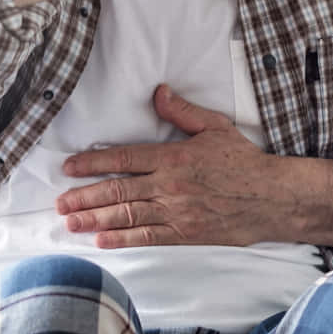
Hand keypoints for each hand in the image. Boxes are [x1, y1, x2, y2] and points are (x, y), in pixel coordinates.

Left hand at [55, 85, 288, 247]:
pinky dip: (123, 239)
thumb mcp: (215, 128)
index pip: (124, 159)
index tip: (70, 168)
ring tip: (70, 222)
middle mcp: (170, 185)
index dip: (93, 163)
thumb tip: (158, 92)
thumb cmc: (244, 162)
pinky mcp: (186, 233)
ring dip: (95, 219)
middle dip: (85, 197)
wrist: (272, 198)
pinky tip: (101, 241)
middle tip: (60, 202)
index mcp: (174, 157)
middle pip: (118, 191)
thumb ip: (183, 112)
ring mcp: (177, 212)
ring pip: (128, 215)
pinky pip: (148, 237)